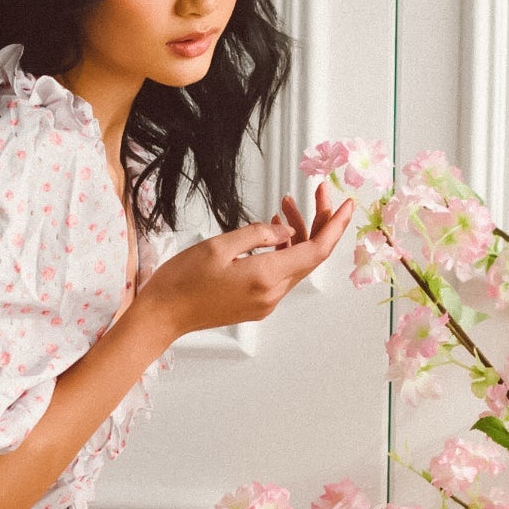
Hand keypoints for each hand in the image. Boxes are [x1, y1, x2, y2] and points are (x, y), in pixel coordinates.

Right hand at [135, 181, 353, 339]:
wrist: (161, 316)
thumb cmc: (181, 281)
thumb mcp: (219, 245)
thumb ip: (259, 234)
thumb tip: (286, 230)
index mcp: (265, 277)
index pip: (316, 250)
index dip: (336, 225)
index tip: (347, 203)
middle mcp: (271, 295)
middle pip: (310, 256)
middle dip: (319, 222)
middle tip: (318, 191)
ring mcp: (264, 303)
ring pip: (295, 264)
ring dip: (297, 234)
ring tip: (285, 206)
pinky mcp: (255, 305)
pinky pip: (280, 274)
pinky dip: (284, 250)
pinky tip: (274, 231)